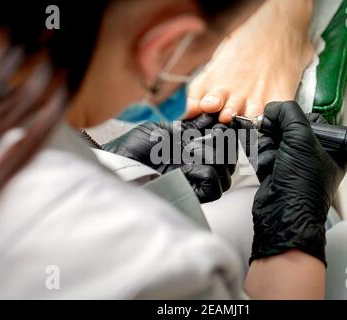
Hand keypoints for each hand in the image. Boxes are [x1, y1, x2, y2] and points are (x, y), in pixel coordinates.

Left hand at [102, 115, 236, 202]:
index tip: (220, 123)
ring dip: (215, 159)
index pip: (224, 143)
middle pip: (229, 160)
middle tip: (204, 139)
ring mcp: (195, 179)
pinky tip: (190, 166)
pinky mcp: (190, 193)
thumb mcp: (163, 128)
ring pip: (226, 174)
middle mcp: (197, 164)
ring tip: (193, 153)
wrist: (118, 163)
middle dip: (222, 145)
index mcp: (193, 148)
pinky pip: (214, 188)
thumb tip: (212, 116)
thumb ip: (191, 123)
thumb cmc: (133, 147)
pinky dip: (208, 174)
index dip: (226, 133)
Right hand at [251, 101, 346, 264]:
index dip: (293, 118)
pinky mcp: (276, 171)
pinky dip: (262, 159)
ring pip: (272, 139)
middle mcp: (312, 155)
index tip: (281, 119)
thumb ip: (289, 115)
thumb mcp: (301, 140)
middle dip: (276, 135)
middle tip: (276, 143)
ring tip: (273, 161)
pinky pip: (264, 154)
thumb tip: (274, 107)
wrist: (282, 215)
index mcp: (330, 148)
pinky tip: (267, 168)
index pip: (310, 119)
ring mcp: (293, 164)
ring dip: (267, 148)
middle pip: (287, 129)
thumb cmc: (302, 187)